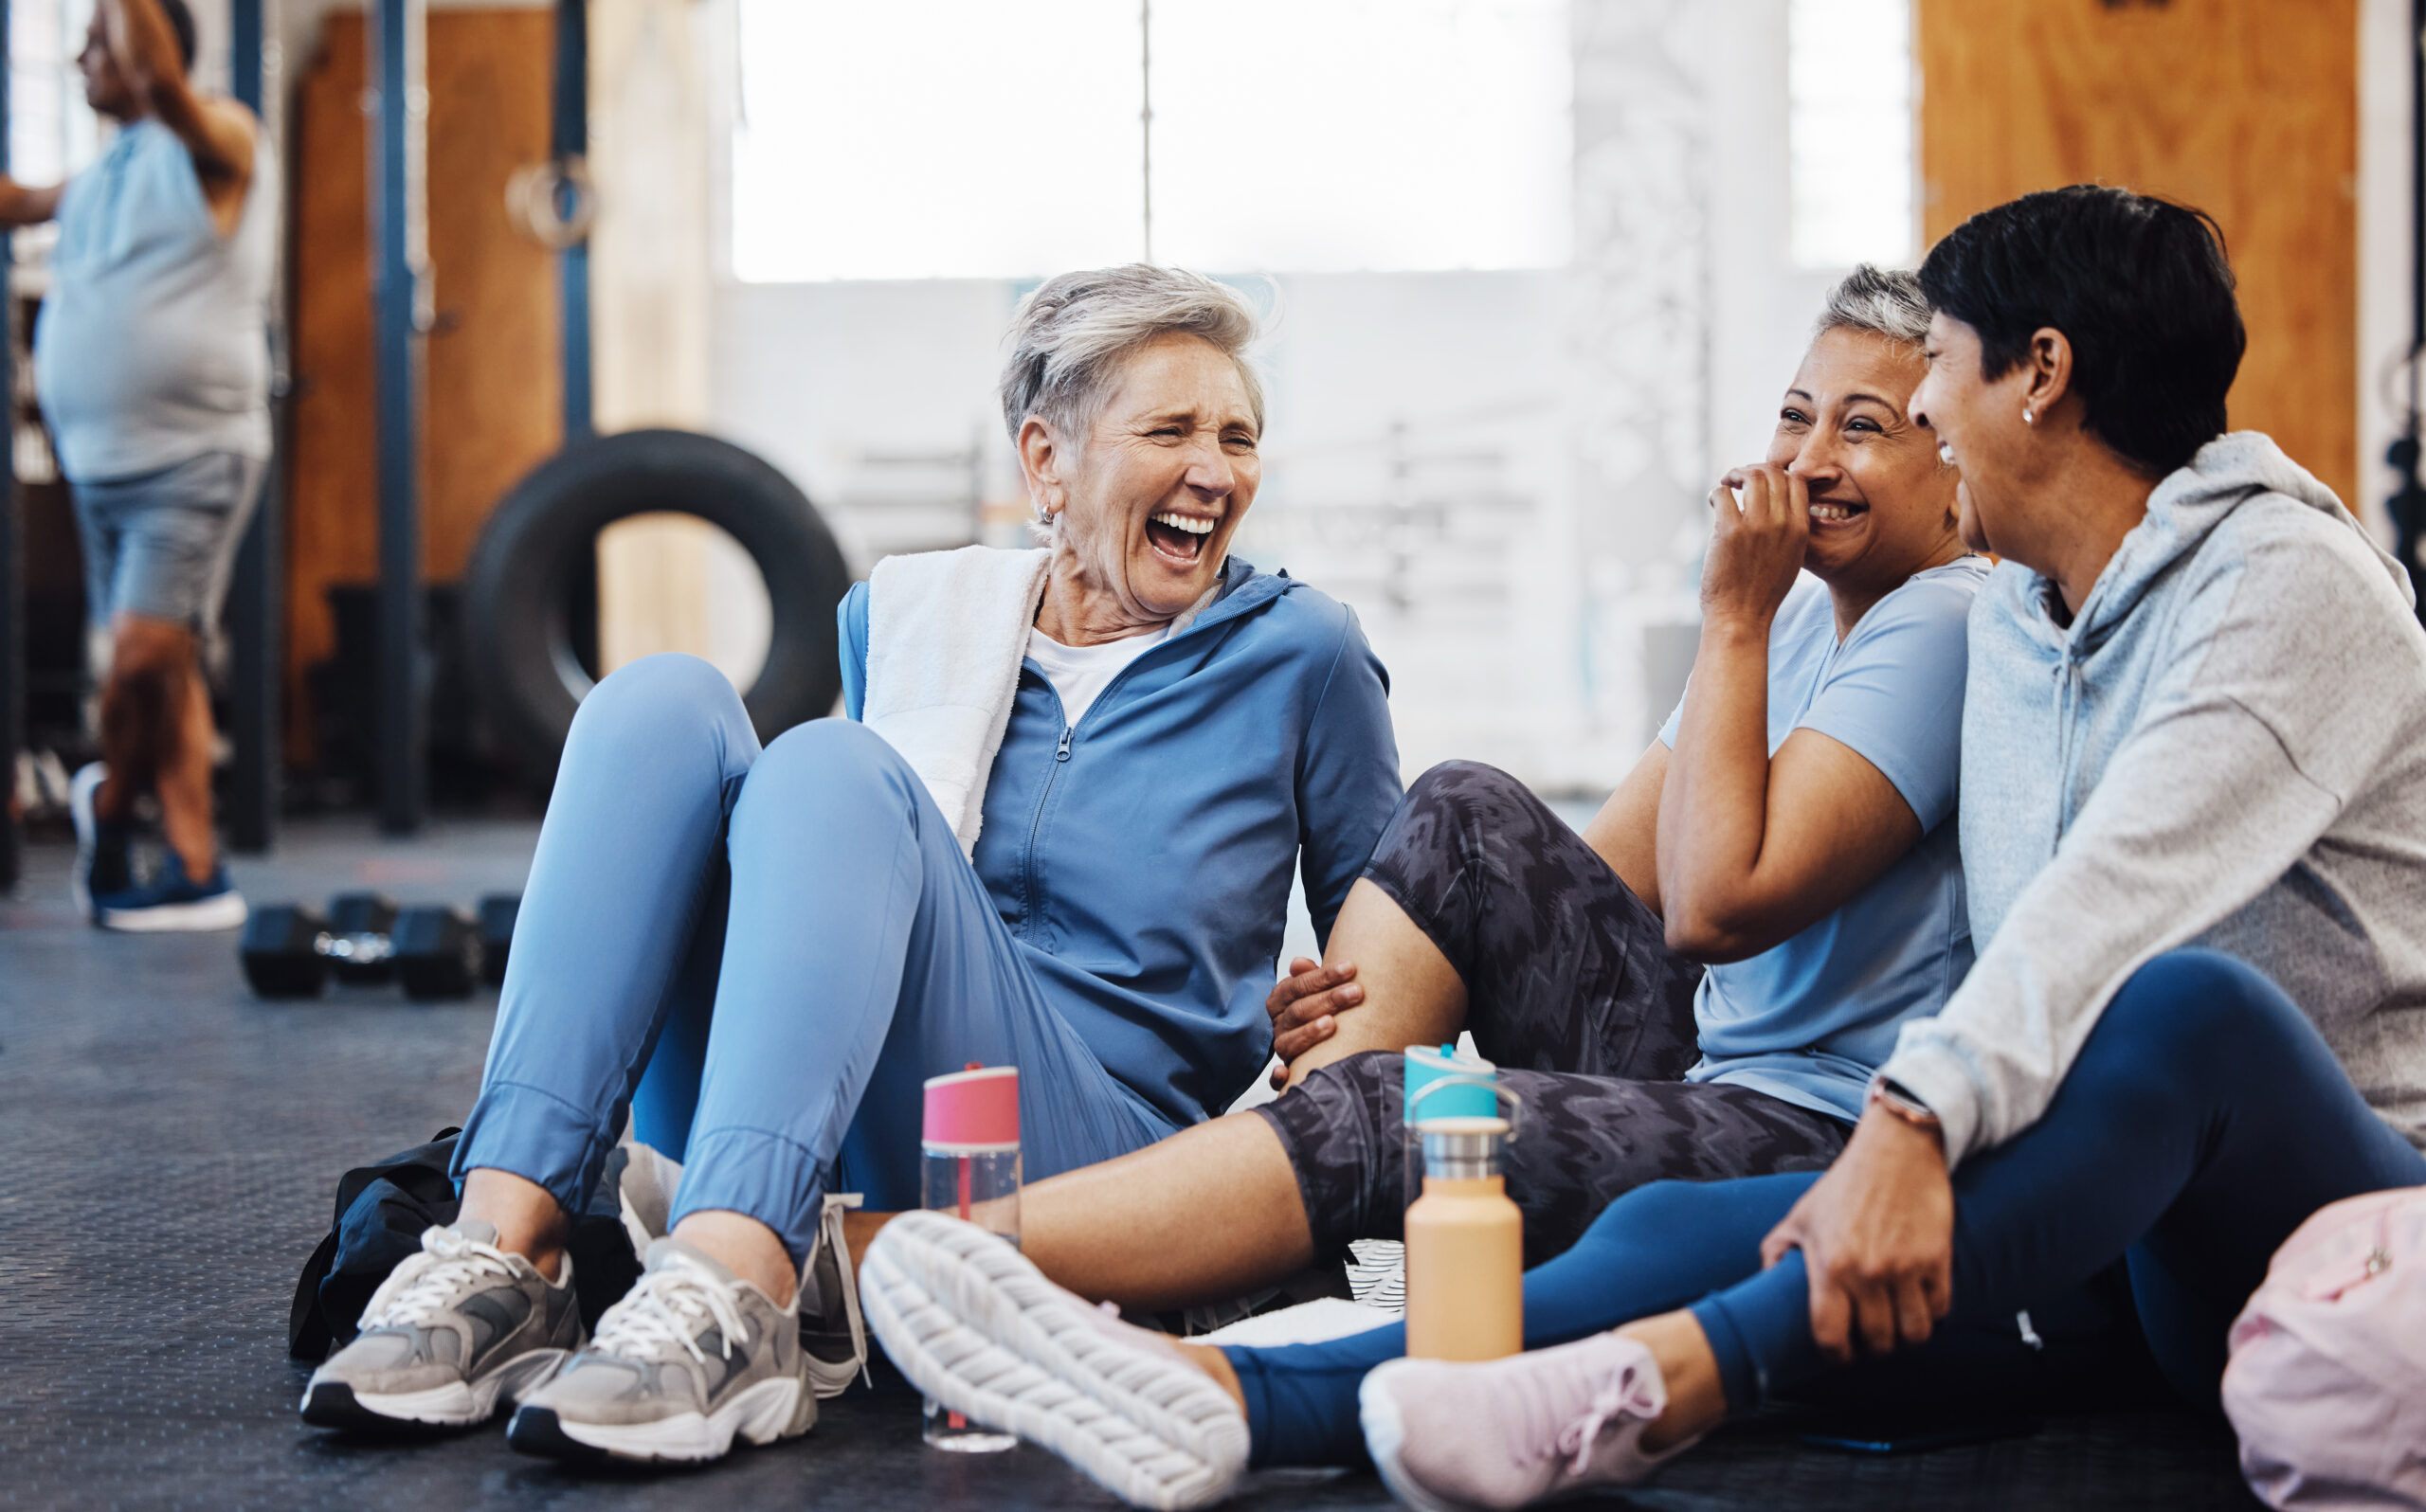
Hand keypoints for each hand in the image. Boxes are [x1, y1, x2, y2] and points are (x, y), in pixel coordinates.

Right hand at [1265, 957, 1361, 1088]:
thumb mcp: (1320, 988)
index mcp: (1281, 1000)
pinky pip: (1276, 1079)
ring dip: (1309, 1032)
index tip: (1351, 968)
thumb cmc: (1326, 1007)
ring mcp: (1282, 1047)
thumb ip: (1312, 975)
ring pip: (1289, 1041)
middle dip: (1328, 1000)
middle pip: (1298, 1011)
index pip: (1297, 985)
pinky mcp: (1286, 1073)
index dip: (1323, 976)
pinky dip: (1278, 1077)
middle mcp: (1279, 1023)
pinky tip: (1286, 1073)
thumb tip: (1298, 963)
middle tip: (1356, 992)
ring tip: (1332, 1023)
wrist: (1329, 1036)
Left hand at [1701, 464, 1810, 630]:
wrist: (1742, 617)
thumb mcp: (1791, 558)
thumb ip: (1788, 529)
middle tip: (1738, 478)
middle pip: (1773, 473)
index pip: (1797, 481)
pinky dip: (1716, 492)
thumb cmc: (1762, 591)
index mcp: (1799, 529)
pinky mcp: (1729, 531)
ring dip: (1735, 474)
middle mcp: (1782, 524)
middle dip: (1754, 469)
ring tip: (1727, 483)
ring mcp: (1756, 526)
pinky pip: (1723, 494)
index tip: (1762, 480)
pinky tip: (1713, 501)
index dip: (1778, 473)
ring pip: (1751, 477)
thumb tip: (1774, 502)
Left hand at [1758, 1104, 1953, 1361]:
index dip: (1835, 1355)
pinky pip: (1940, 1309)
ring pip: (1914, 1334)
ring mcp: (1905, 1268)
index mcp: (1830, 1266)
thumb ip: (1778, 1251)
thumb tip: (1763, 1283)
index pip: (1830, 1336)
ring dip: (1906, 1337)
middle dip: (1873, 1347)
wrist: (1896, 1151)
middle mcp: (1867, 1272)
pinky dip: (1931, 1314)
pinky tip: (1919, 1303)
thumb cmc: (1845, 1185)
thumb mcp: (1801, 1216)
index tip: (1839, 1352)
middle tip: (1870, 1339)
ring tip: (1897, 1326)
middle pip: (1878, 1342)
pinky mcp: (1937, 1260)